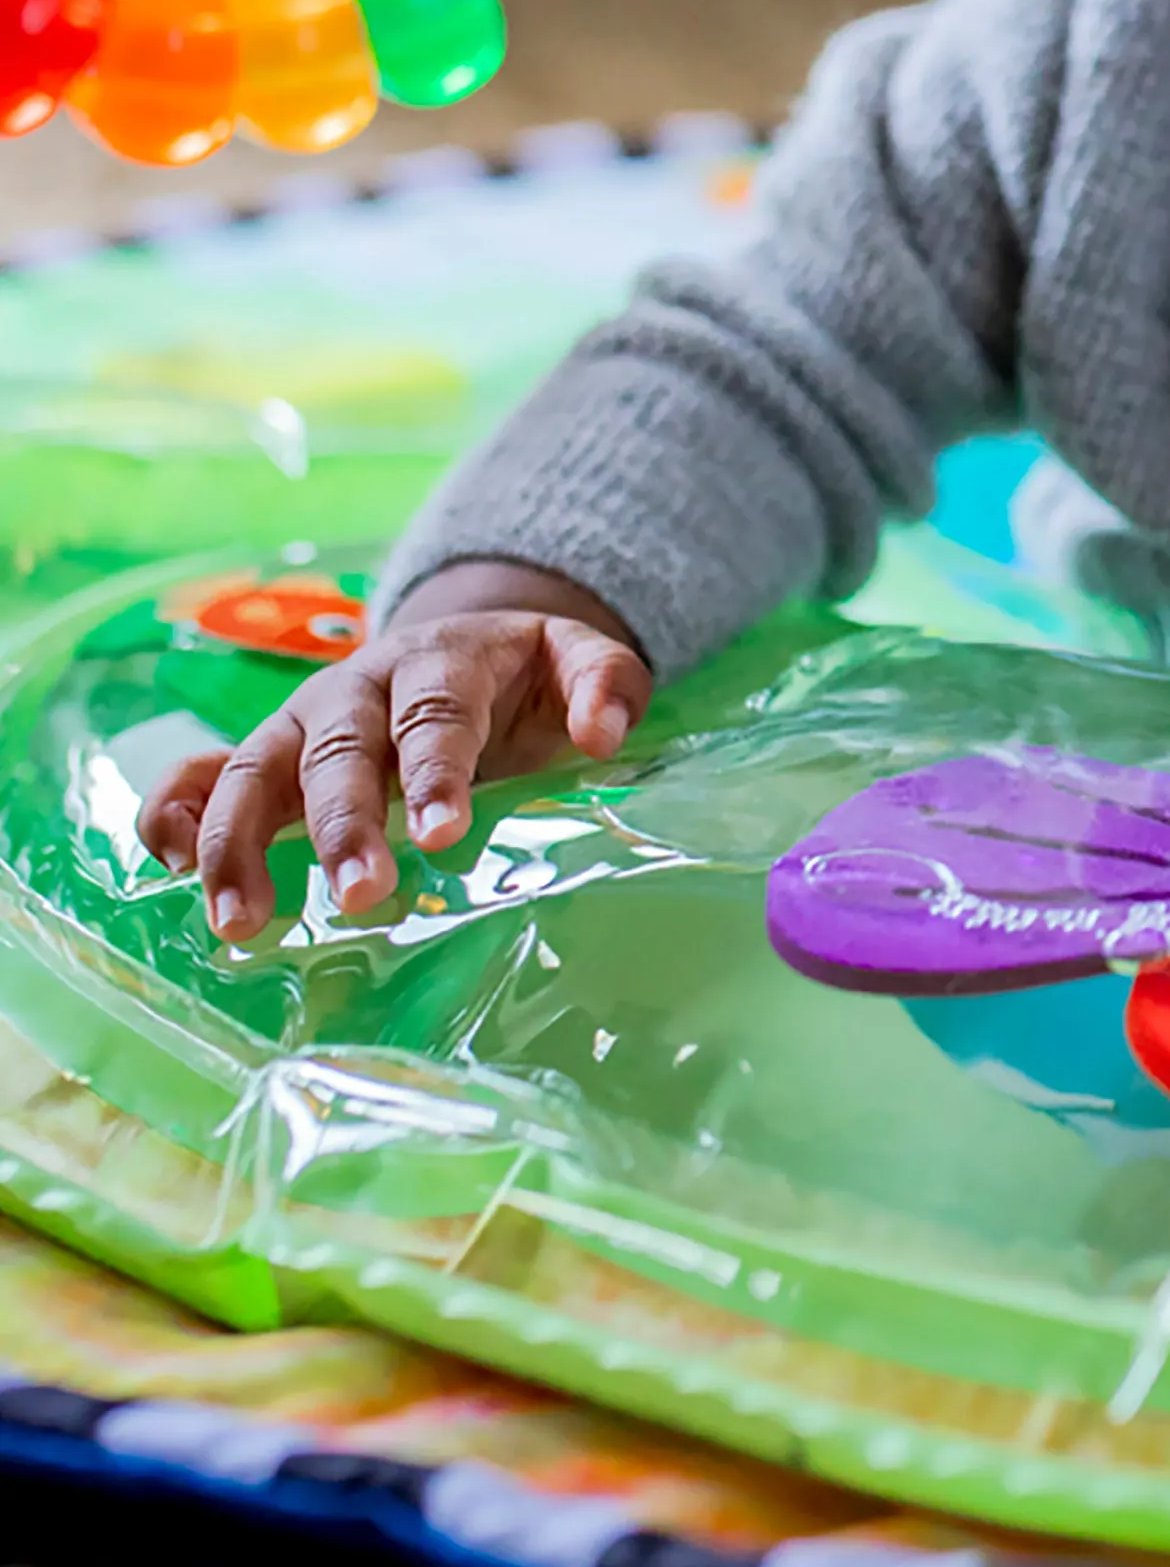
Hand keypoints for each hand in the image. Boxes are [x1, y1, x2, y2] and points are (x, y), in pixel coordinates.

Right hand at [136, 566, 649, 941]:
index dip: (435, 772)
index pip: (434, 716)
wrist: (462, 646)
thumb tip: (603, 734)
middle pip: (337, 749)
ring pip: (253, 770)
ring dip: (238, 841)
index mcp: (438, 663)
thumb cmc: (523, 676)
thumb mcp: (577, 660)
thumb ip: (605, 683)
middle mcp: (357, 690)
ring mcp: (300, 722)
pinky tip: (168, 867)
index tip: (441, 834)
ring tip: (242, 921)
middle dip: (342, 823)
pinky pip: (199, 775)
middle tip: (360, 895)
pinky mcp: (264, 755)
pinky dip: (173, 812)